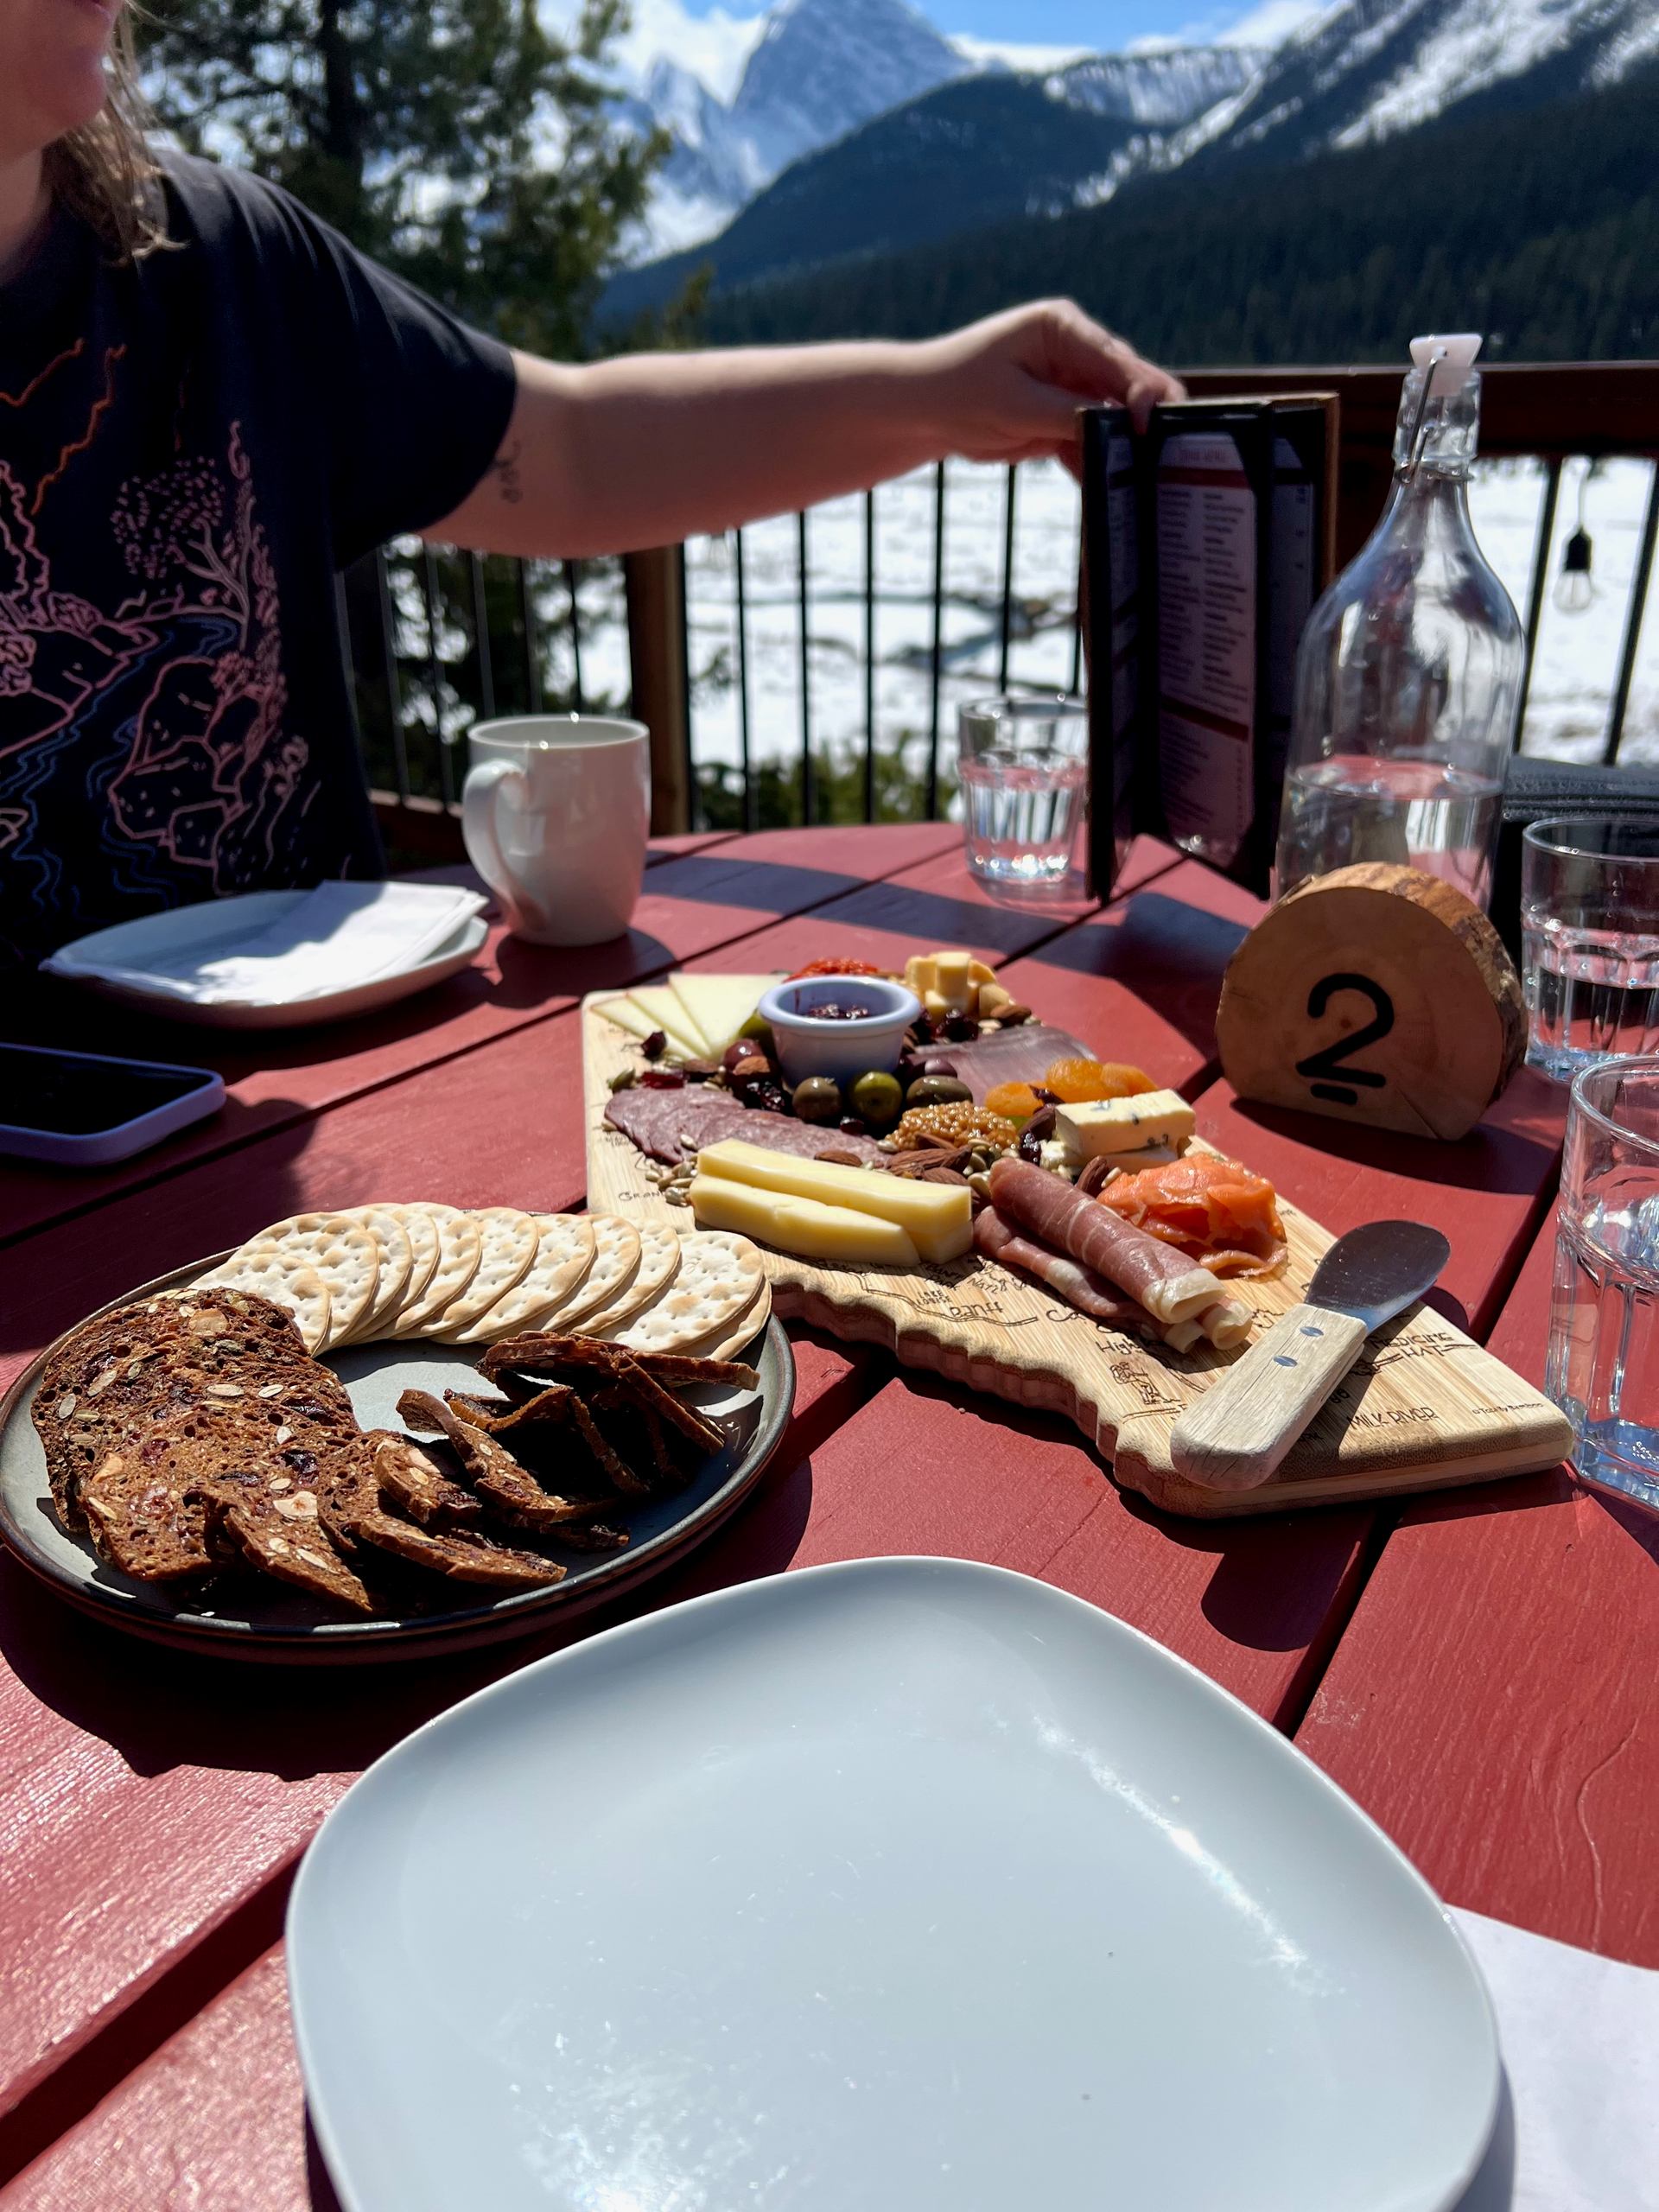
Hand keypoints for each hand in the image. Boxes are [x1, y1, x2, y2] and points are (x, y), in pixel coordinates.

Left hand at [915, 299, 1184, 468]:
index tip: (1149, 426)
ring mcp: (1070, 384)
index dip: (1141, 392)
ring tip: (1146, 478)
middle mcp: (1074, 351)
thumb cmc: (960, 392)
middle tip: (1167, 452)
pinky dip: (1098, 463)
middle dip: (1143, 419)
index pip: (1116, 359)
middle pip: (1124, 386)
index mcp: (1063, 328)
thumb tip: (1122, 427)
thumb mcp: (1016, 405)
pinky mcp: (1062, 416)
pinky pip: (1090, 441)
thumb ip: (1071, 415)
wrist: (921, 410)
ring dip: (1124, 446)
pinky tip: (1111, 490)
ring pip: (1113, 417)